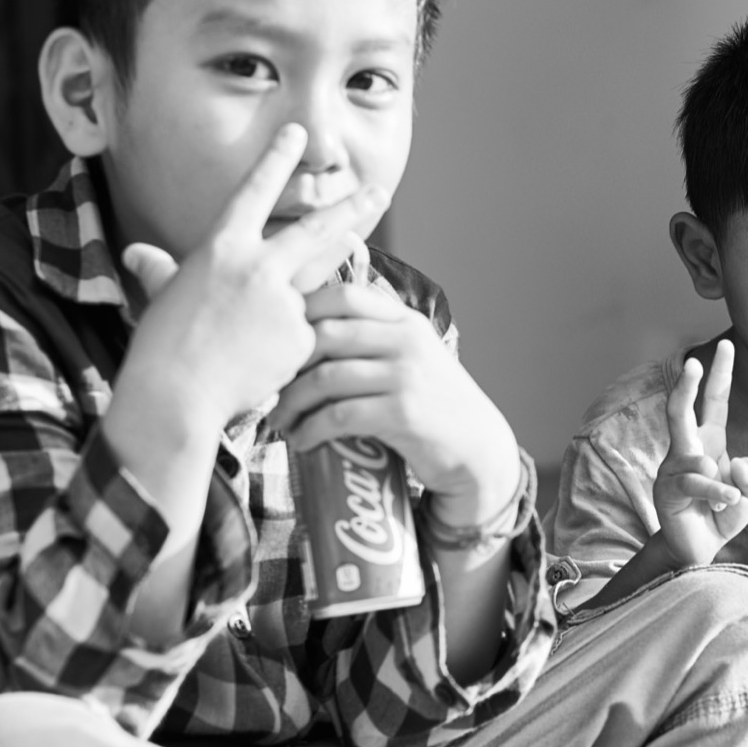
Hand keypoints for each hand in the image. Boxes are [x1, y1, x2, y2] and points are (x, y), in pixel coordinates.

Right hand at [116, 124, 384, 428]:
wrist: (175, 395)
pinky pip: (306, 337)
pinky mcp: (300, 336)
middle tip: (379, 191)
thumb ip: (162, 272)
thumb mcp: (161, 298)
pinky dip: (292, 348)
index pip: (254, 192)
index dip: (276, 160)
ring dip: (333, 276)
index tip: (297, 133)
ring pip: (314, 287)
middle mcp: (257, 265)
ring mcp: (283, 300)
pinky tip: (269, 362)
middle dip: (351, 207)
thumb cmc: (161, 348)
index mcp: (221, 248)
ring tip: (354, 254)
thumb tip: (137, 255)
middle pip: (315, 229)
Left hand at [269, 282, 520, 524]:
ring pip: (324, 378)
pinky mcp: (404, 414)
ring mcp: (407, 376)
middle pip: (324, 335)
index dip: (301, 311)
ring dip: (291, 404)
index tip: (278, 339)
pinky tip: (302, 441)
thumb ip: (375, 339)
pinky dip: (310, 430)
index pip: (342, 295)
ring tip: (280, 421)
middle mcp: (407, 341)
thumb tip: (305, 331)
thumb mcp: (412, 359)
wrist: (478, 451)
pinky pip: (339, 416)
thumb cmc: (433, 406)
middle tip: (270, 388)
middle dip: (287, 365)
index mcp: (405, 321)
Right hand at [654, 340, 747, 566]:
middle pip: (680, 411)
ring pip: (690, 454)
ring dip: (717, 479)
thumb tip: (736, 463)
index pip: (714, 401)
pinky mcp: (667, 491)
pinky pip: (694, 483)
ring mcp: (673, 470)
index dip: (720, 374)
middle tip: (693, 363)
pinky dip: (717, 493)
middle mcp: (687, 450)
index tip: (726, 344)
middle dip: (685, 386)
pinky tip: (726, 503)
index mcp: (709, 442)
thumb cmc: (721, 515)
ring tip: (730, 498)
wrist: (699, 550)